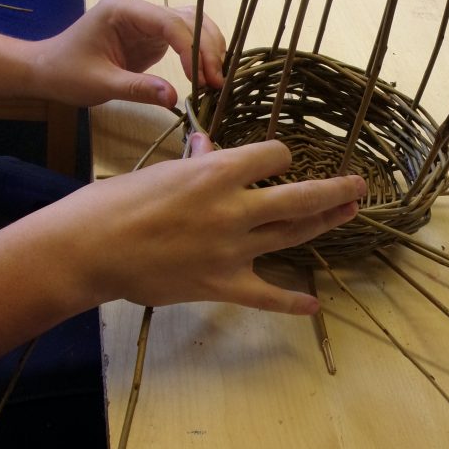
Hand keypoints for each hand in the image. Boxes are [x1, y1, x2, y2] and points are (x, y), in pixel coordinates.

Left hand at [32, 0, 225, 108]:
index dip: (191, 50)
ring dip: (209, 50)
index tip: (202, 80)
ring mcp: (147, 20)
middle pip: (188, 20)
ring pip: (193, 25)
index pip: (169, 22)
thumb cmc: (67, 73)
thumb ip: (138, 88)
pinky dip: (200, 54)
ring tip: (216, 81)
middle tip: (216, 84)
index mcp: (123, 10)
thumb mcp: (101, 84)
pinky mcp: (152, 35)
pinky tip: (207, 74)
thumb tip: (173, 98)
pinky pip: (185, 38)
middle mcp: (139, 8)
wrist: (48, 70)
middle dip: (206, 50)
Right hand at [60, 135, 365, 313]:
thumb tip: (208, 143)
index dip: (281, 156)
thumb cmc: (117, 203)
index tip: (282, 160)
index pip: (273, 156)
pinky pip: (266, 296)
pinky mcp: (222, 284)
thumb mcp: (161, 172)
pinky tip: (313, 305)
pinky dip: (291, 302)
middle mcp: (233, 208)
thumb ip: (194, 161)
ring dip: (325, 224)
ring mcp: (232, 248)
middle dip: (334, 189)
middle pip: (300, 197)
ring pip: (292, 234)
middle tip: (358, 185)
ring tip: (349, 214)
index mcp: (216, 172)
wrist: (90, 248)